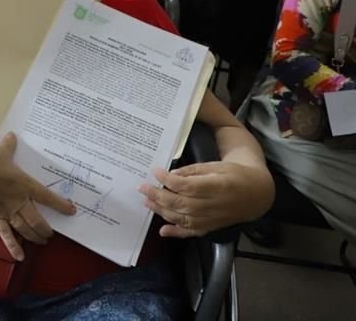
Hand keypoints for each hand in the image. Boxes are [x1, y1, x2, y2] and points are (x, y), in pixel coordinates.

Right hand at [0, 133, 76, 260]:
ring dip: (36, 237)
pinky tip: (21, 257)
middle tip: (51, 233)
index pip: (47, 197)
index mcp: (25, 184)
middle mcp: (20, 201)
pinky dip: (13, 247)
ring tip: (42, 241)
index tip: (72, 211)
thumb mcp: (1, 151)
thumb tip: (12, 135)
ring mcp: (8, 211)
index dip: (61, 205)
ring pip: (26, 229)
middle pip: (38, 220)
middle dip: (46, 229)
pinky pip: (6, 235)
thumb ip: (9, 145)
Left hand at [139, 162, 274, 237]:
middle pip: (180, 203)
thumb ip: (193, 171)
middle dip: (158, 195)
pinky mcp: (211, 227)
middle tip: (142, 187)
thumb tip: (172, 175)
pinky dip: (176, 233)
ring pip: (182, 218)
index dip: (168, 179)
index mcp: (216, 187)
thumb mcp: (215, 166)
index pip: (186, 186)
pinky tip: (163, 231)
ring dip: (161, 211)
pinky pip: (192, 232)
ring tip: (147, 201)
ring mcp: (212, 219)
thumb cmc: (234, 174)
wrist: (256, 193)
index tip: (154, 170)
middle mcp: (213, 206)